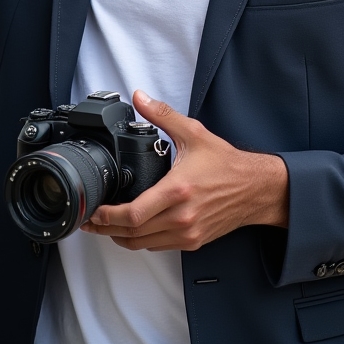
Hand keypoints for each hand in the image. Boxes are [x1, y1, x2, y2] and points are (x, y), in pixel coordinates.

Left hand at [80, 90, 288, 251]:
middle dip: (105, 229)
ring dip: (120, 238)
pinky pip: (158, 246)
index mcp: (177, 191)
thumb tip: (140, 97)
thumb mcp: (194, 133)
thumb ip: (163, 114)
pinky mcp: (193, 240)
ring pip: (143, 244)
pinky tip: (132, 229)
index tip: (92, 212)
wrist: (255, 188)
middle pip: (132, 233)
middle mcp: (181, 217)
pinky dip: (140, 240)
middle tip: (88, 221)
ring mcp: (187, 232)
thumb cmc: (226, 163)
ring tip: (104, 226)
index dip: (107, 217)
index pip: (133, 214)